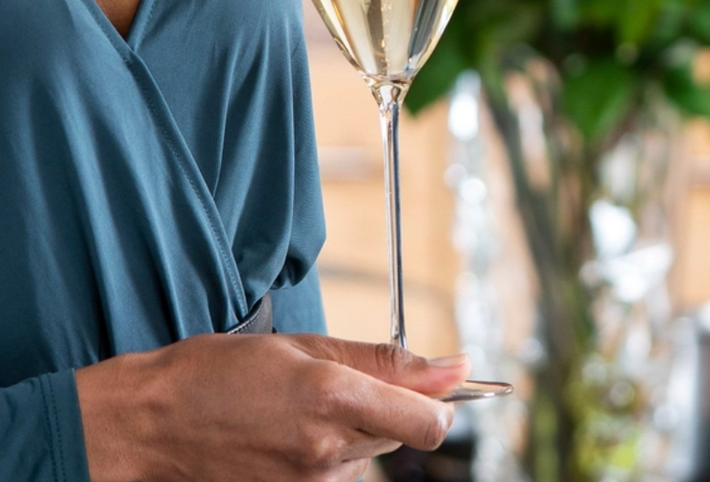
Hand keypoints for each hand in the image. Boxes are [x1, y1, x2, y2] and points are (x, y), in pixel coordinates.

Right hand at [76, 332, 470, 481]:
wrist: (154, 425)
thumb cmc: (220, 372)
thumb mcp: (302, 345)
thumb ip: (381, 359)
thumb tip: (450, 366)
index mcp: (331, 396)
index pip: (428, 421)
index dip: (440, 401)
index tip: (442, 382)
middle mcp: (327, 450)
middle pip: (401, 432)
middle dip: (386, 405)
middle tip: (336, 381)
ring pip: (368, 452)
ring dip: (353, 428)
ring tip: (299, 406)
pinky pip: (339, 473)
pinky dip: (329, 451)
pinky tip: (290, 432)